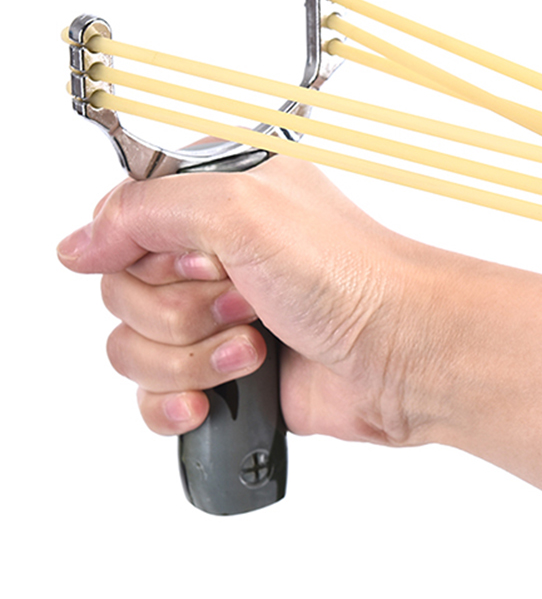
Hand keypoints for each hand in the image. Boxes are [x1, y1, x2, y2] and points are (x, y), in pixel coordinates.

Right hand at [57, 155, 445, 443]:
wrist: (405, 355)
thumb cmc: (352, 277)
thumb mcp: (243, 209)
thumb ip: (147, 210)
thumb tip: (78, 243)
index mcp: (220, 196)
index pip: (123, 219)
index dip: (147, 250)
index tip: (202, 259)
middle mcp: (217, 254)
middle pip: (121, 289)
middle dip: (180, 309)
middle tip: (246, 301)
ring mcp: (221, 317)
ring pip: (132, 347)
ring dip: (190, 357)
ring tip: (254, 347)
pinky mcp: (227, 374)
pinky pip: (154, 395)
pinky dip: (177, 402)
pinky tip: (216, 397)